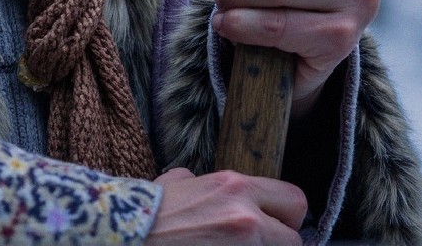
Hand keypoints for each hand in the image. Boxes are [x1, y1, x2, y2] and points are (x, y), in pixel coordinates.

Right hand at [149, 168, 306, 242]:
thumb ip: (200, 183)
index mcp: (235, 187)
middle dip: (279, 242)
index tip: (274, 224)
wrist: (127, 234)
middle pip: (295, 239)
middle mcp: (246, 217)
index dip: (286, 216)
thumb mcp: (177, 183)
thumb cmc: (148, 212)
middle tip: (259, 243)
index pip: (294, 200)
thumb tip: (197, 184)